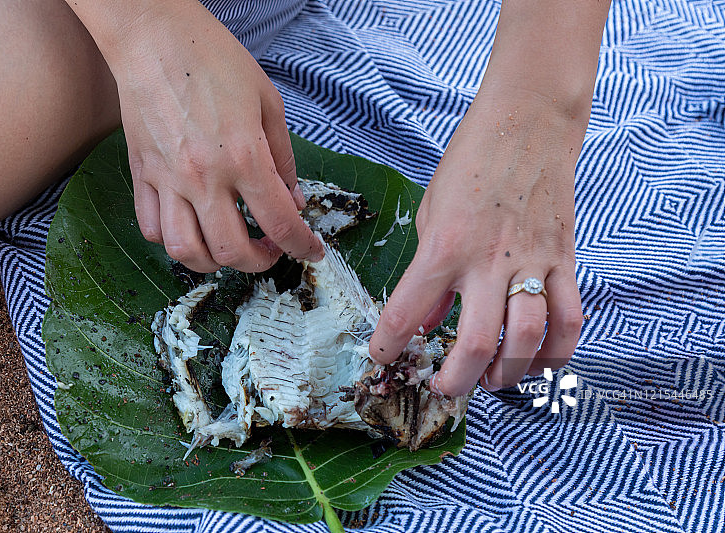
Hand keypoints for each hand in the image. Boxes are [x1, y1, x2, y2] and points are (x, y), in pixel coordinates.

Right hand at [101, 1, 322, 271]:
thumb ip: (284, 158)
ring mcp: (168, 180)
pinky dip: (173, 241)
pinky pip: (151, 228)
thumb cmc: (213, 59)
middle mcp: (204, 177)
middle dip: (261, 262)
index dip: (302, 246)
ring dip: (214, 263)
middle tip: (270, 249)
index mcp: (243, 156)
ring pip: (186, 251)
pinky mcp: (142, 175)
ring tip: (229, 248)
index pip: (280, 222)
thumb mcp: (268, 102)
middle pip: (233, 251)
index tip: (312, 252)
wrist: (152, 36)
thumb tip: (294, 200)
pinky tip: (191, 227)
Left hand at [369, 89, 584, 395]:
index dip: (388, 346)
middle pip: (477, 345)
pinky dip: (556, 351)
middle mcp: (488, 262)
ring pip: (527, 341)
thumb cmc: (471, 160)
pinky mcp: (564, 260)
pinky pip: (569, 319)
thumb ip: (429, 270)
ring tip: (490, 381)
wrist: (528, 122)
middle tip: (444, 388)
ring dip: (507, 375)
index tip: (382, 357)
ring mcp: (532, 263)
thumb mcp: (430, 211)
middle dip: (455, 380)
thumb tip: (431, 319)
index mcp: (444, 246)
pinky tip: (538, 361)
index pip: (407, 313)